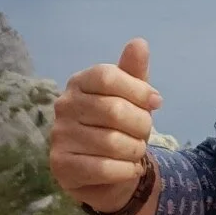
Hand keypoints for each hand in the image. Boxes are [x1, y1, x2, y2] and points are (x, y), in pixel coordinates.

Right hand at [50, 39, 162, 213]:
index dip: (138, 89)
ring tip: (136, 151)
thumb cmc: (121, 125)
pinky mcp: (61, 166)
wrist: (107, 172)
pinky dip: (126, 170)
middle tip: (145, 133)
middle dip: (141, 124)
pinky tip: (129, 168)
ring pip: (111, 142)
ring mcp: (59, 136)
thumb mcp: (133, 95)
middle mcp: (64, 105)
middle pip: (113, 110)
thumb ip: (134, 71)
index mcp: (80, 82)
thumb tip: (139, 43)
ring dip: (135, 149)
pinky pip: (103, 168)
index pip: (107, 76)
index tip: (156, 102)